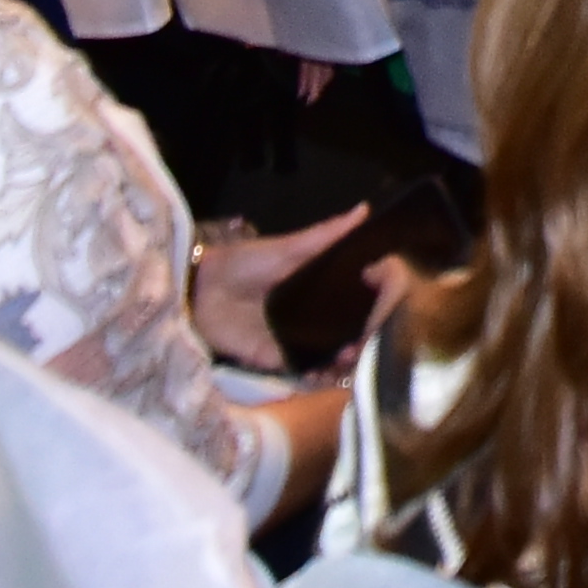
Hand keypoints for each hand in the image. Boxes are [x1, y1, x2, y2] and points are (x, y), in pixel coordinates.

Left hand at [190, 206, 374, 374]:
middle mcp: (311, 316)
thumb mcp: (288, 249)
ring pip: (331, 356)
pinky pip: (304, 373)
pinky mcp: (277, 361)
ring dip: (345, 361)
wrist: (200, 291)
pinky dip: (318, 377)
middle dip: (364, 340)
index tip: (388, 308)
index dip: (375, 308)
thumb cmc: (244, 264)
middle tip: (371, 340)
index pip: (355, 301)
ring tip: (351, 358)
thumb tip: (365, 209)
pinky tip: (327, 374)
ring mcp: (296, 340)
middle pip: (348, 332)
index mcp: (317, 288)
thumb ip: (325, 235)